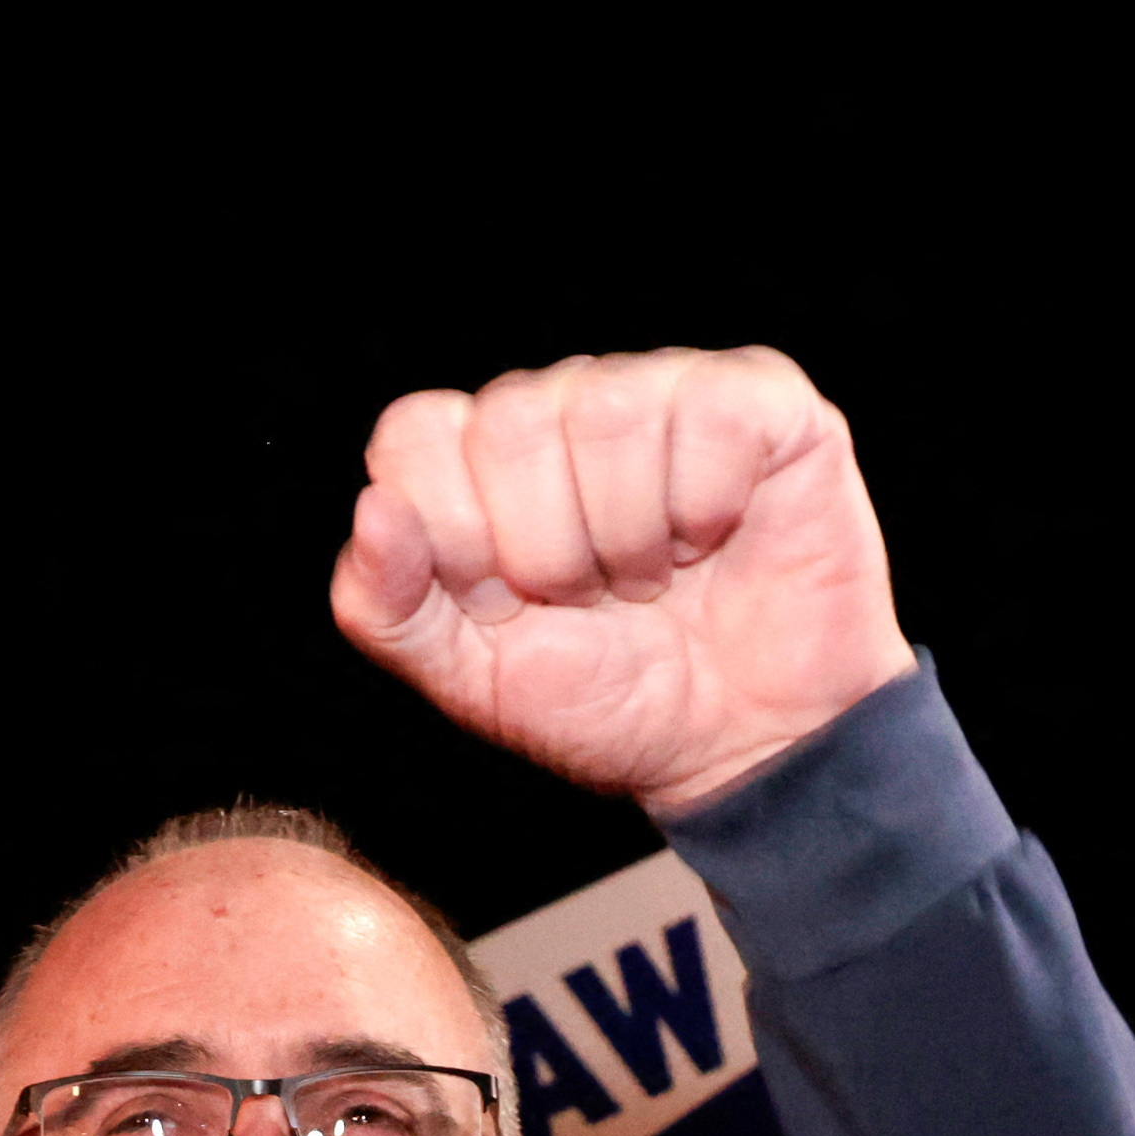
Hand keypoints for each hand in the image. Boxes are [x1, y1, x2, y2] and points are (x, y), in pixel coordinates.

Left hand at [329, 349, 919, 820]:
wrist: (743, 746)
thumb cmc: (610, 701)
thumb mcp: (471, 680)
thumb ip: (388, 606)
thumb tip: (374, 509)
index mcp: (480, 458)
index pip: (416, 434)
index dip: (454, 534)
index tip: (501, 605)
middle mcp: (563, 405)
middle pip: (509, 423)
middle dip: (545, 551)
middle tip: (590, 599)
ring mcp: (661, 389)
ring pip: (605, 414)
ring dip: (628, 537)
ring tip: (652, 578)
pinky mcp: (760, 397)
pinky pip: (707, 415)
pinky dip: (707, 507)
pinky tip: (717, 538)